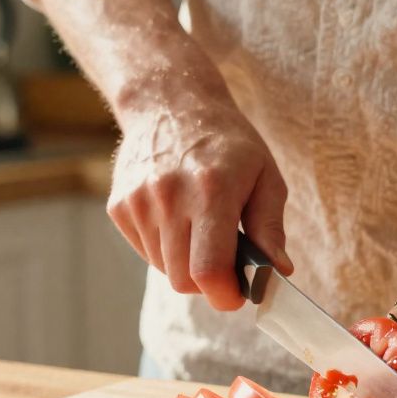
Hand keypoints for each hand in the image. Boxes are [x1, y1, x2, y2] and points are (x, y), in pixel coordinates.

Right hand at [108, 88, 293, 310]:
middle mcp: (168, 196)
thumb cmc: (227, 143)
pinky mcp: (119, 206)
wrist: (169, 102)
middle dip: (208, 283)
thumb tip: (277, 272)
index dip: (225, 294)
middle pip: (183, 280)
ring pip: (164, 269)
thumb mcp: (265, 176)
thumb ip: (270, 227)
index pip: (208, 270)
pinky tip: (176, 217)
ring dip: (186, 263)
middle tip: (225, 261)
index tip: (237, 294)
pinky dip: (165, 248)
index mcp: (211, 190)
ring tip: (199, 228)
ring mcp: (138, 202)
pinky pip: (146, 252)